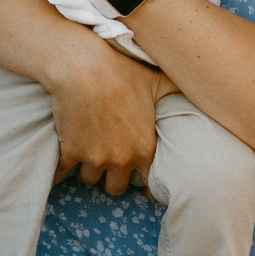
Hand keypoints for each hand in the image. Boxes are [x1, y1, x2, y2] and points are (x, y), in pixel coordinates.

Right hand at [42, 40, 169, 195]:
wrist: (83, 67)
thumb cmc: (121, 71)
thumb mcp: (155, 81)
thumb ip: (173, 91)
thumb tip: (195, 85)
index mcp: (145, 148)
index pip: (148, 182)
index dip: (142, 182)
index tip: (135, 178)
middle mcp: (122, 160)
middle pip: (115, 188)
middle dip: (112, 177)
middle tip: (108, 164)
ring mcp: (94, 159)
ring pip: (89, 180)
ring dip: (87, 170)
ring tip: (86, 155)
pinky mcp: (70, 153)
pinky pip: (61, 175)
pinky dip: (59, 171)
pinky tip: (60, 166)